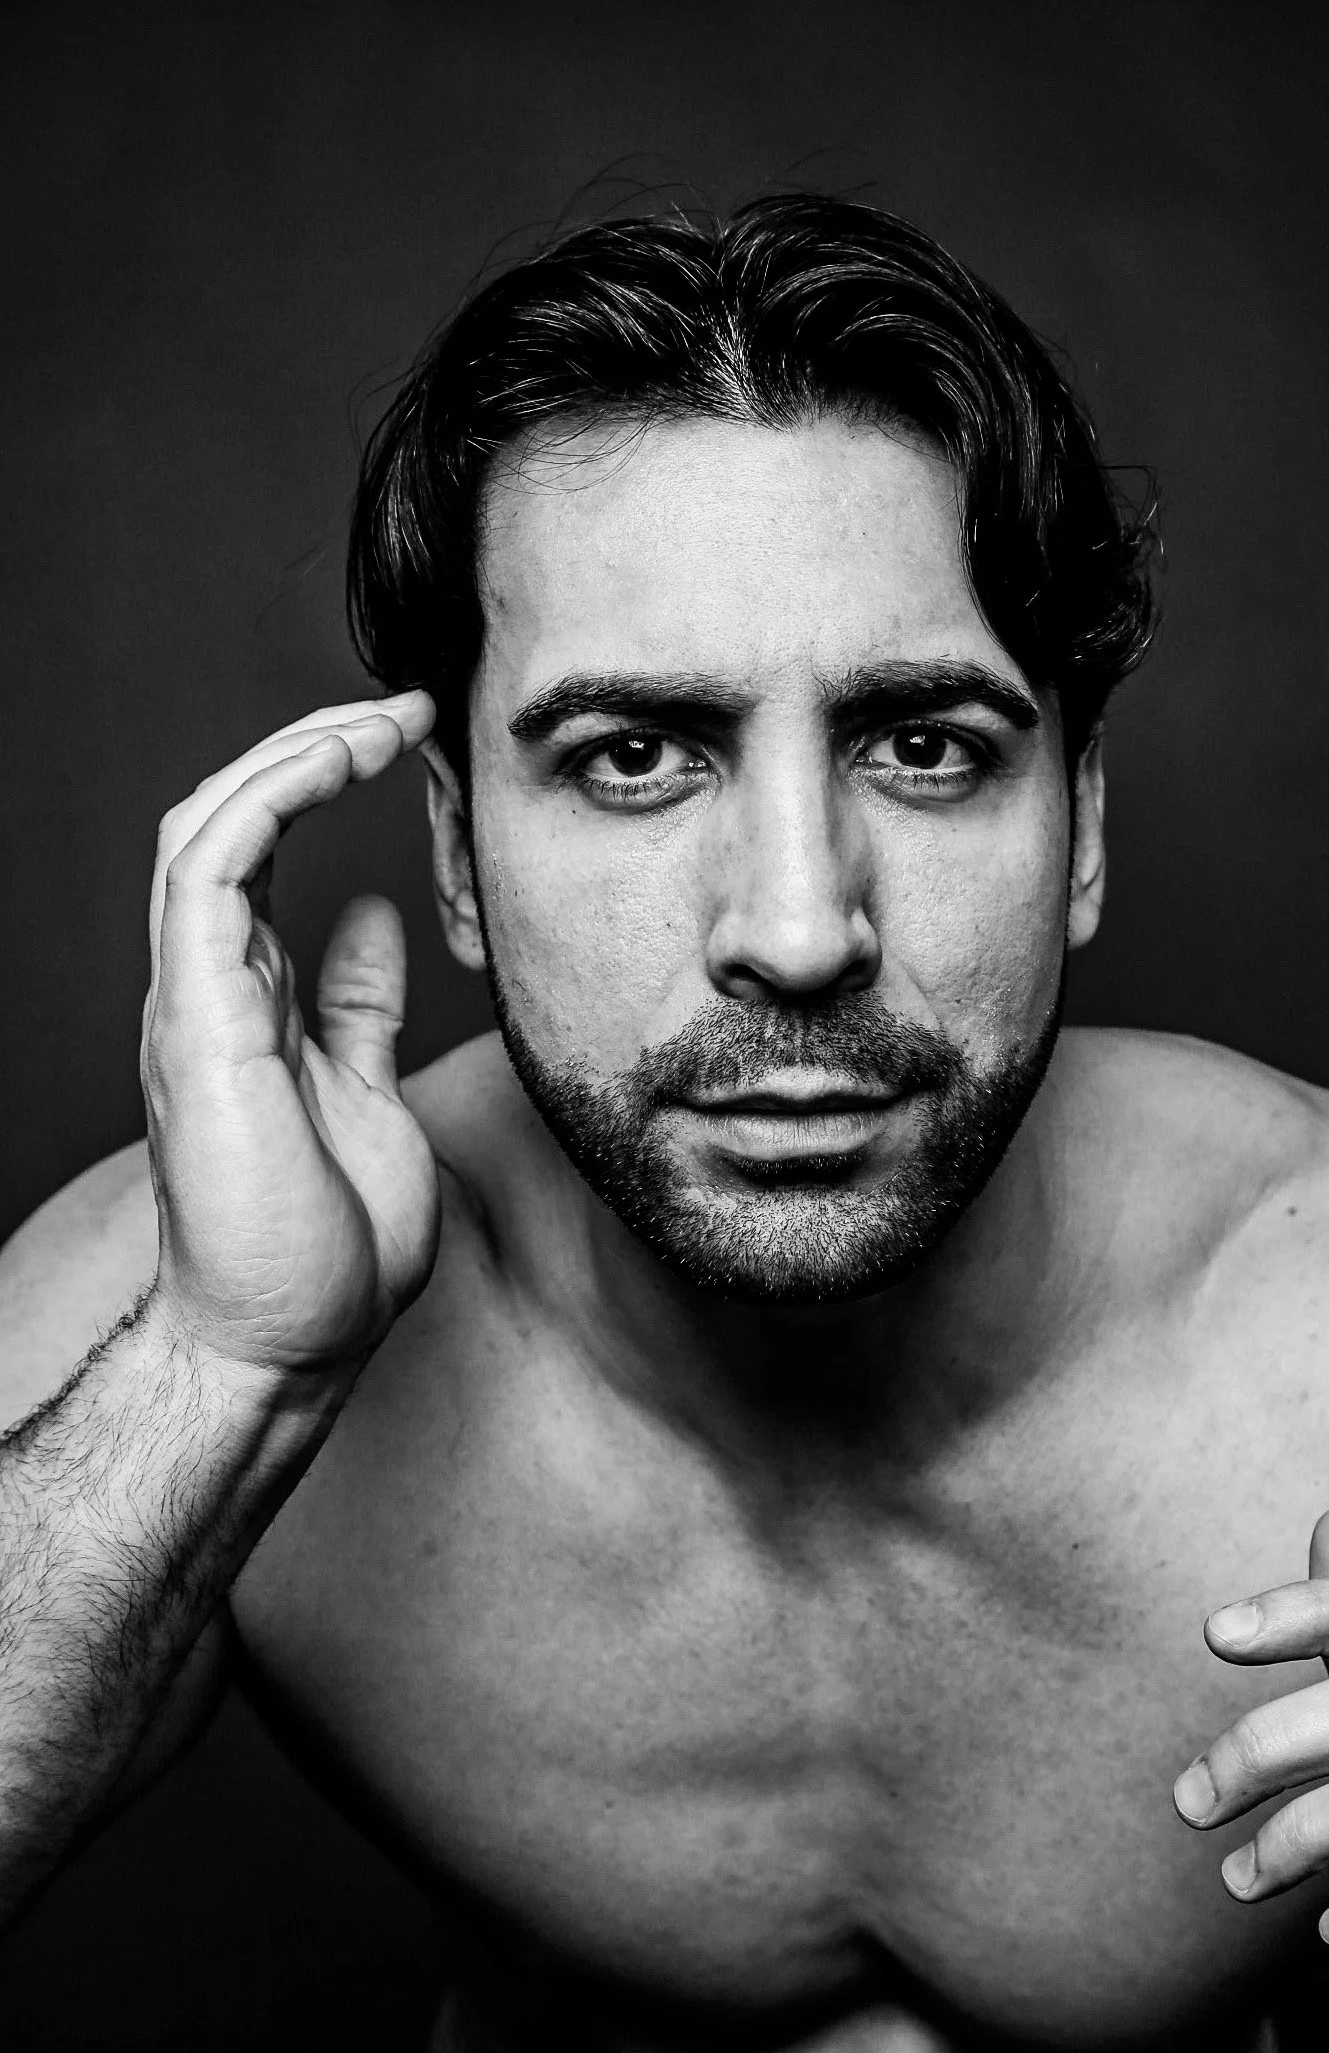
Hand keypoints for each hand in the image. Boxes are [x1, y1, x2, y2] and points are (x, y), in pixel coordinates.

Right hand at [140, 692, 442, 1376]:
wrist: (286, 1343)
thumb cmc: (328, 1247)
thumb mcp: (369, 1093)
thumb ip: (357, 1007)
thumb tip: (374, 922)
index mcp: (250, 999)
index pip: (262, 851)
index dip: (322, 779)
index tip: (410, 741)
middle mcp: (211, 986)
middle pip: (229, 819)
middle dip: (310, 746)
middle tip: (403, 709)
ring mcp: (194, 999)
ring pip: (205, 824)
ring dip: (289, 755)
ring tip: (375, 721)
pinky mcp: (195, 1017)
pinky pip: (205, 869)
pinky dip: (264, 797)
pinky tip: (335, 763)